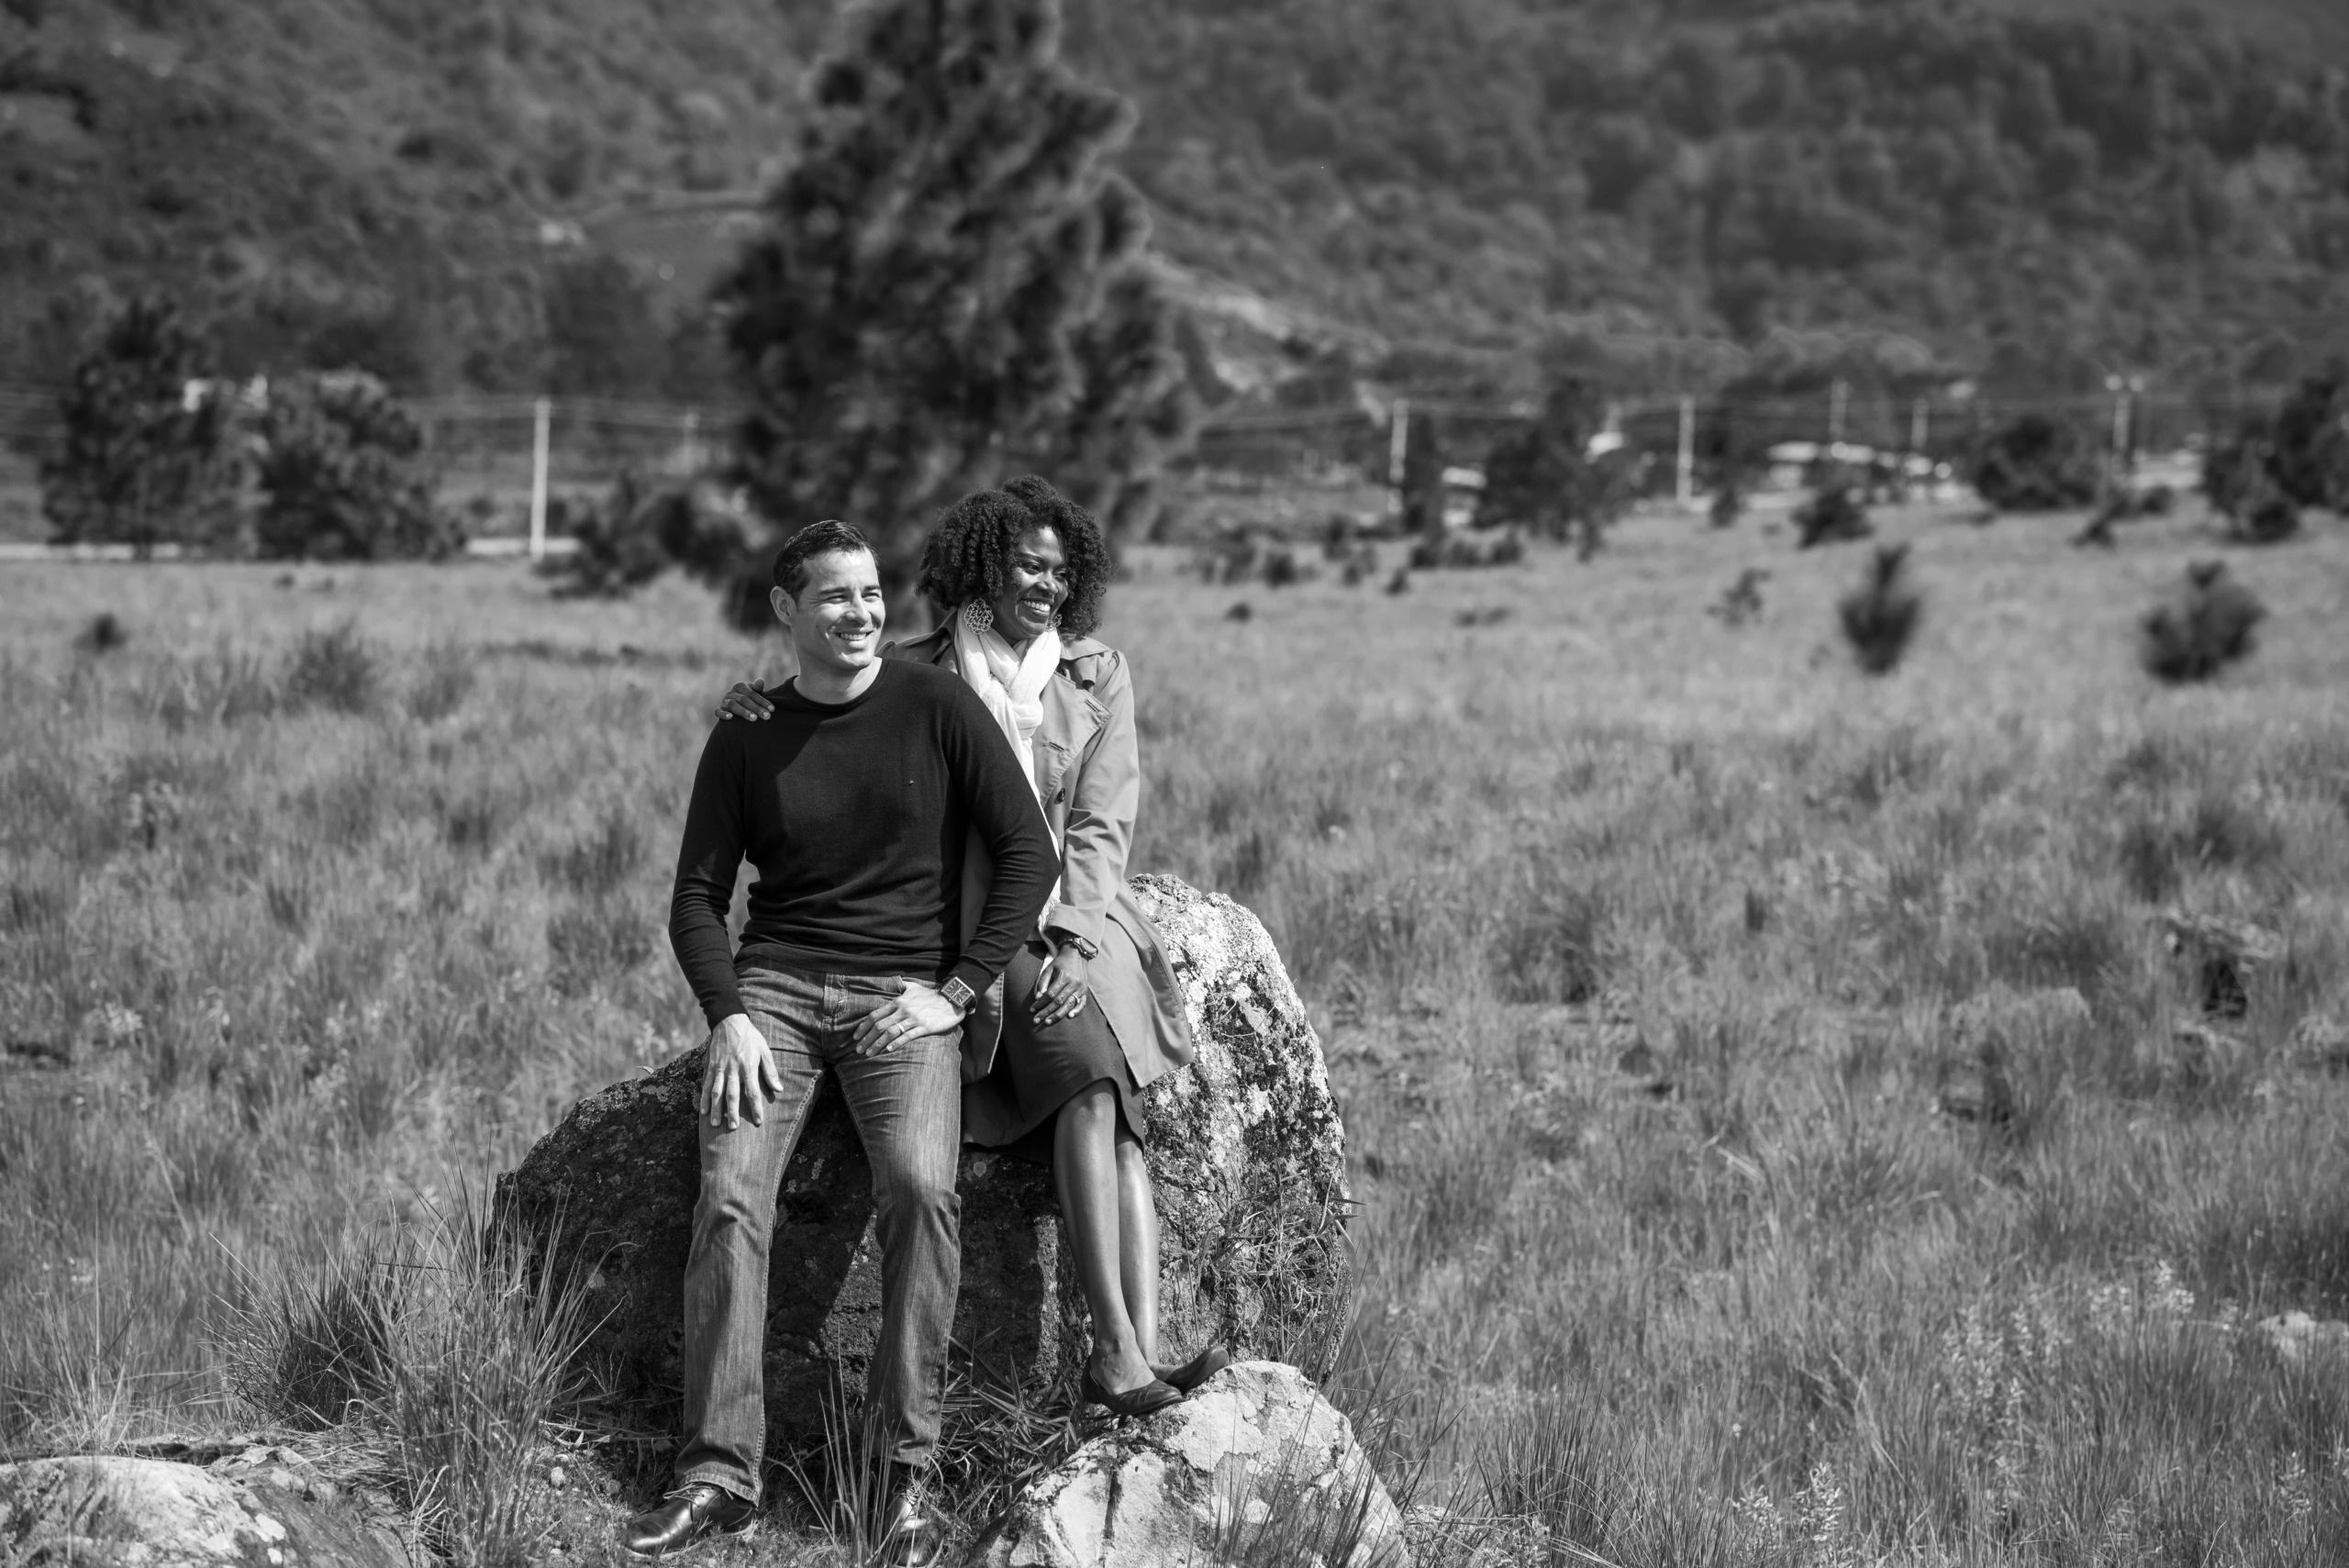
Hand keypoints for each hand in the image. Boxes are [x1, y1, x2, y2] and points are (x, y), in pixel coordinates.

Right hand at [700, 1013, 780, 1129]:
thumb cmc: (750, 1038)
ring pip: (716, 1092)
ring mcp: (719, 1068)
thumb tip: (779, 1089)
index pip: (752, 1091)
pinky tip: (702, 1111)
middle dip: (732, 1112)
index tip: (758, 1121)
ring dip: (715, 1109)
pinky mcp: (710, 1067)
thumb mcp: (765, 1051)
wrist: (729, 1021)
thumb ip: (770, 1071)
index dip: (755, 1107)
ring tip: (715, 1124)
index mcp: (747, 1067)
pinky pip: (706, 1085)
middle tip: (732, 1128)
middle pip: (732, 1094)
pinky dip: (704, 1098)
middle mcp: (732, 1069)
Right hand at [715, 678, 774, 721]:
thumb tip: (761, 681)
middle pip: (744, 699)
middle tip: (766, 716)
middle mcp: (730, 692)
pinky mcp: (719, 709)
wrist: (736, 706)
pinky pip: (718, 711)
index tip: (772, 710)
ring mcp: (724, 701)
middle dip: (756, 708)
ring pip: (732, 705)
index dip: (762, 701)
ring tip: (754, 719)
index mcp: (740, 686)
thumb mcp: (754, 693)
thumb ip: (757, 688)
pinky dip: (723, 714)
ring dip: (743, 712)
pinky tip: (731, 717)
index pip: (752, 693)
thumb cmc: (749, 699)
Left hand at [847, 980, 965, 1058]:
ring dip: (877, 1044)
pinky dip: (896, 1043)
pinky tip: (888, 1050)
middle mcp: (903, 1010)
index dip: (864, 1026)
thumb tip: (892, 981)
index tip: (856, 1037)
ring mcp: (914, 1019)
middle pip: (879, 1025)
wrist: (952, 999)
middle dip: (867, 1039)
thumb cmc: (931, 995)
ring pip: (890, 1032)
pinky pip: (907, 1036)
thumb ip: (901, 986)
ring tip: (869, 1054)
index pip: (875, 1014)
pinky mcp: (924, 1027)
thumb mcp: (914, 987)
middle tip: (858, 1050)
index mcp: (898, 1001)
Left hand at [1030, 946, 1090, 1027]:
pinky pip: (1082, 1003)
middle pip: (1059, 1002)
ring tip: (1048, 1022)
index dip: (1040, 1003)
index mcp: (1063, 977)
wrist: (1076, 955)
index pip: (1050, 994)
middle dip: (1047, 1012)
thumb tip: (1037, 998)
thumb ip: (1042, 983)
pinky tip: (1069, 1017)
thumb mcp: (1049, 969)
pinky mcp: (1085, 991)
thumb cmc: (1060, 963)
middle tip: (1036, 1021)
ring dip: (1058, 1015)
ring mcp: (1081, 988)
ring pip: (1069, 1005)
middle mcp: (1073, 983)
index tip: (1032, 1010)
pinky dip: (1077, 1011)